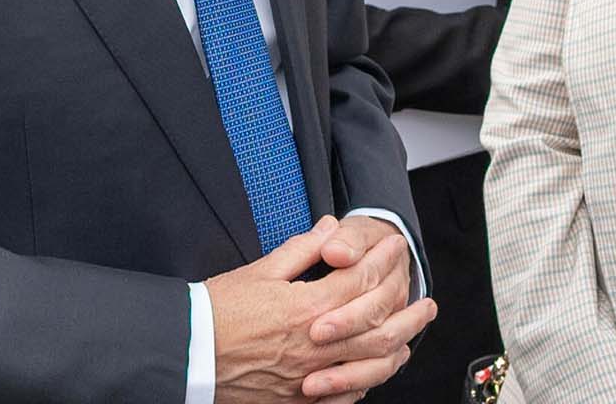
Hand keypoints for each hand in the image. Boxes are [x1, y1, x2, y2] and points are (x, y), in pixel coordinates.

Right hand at [207, 216, 437, 402]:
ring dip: (400, 348)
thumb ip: (301, 250)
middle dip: (410, 312)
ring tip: (412, 337)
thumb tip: (330, 229)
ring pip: (374, 364)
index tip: (395, 249)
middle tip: (427, 302)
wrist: (188, 352)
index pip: (361, 280)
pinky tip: (377, 368)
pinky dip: (371, 379)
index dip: (383, 262)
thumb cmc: (217, 310)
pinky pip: (350, 393)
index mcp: (307, 307)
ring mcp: (313, 375)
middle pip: (381, 326)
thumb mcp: (258, 271)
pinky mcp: (302, 398)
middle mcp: (317, 344)